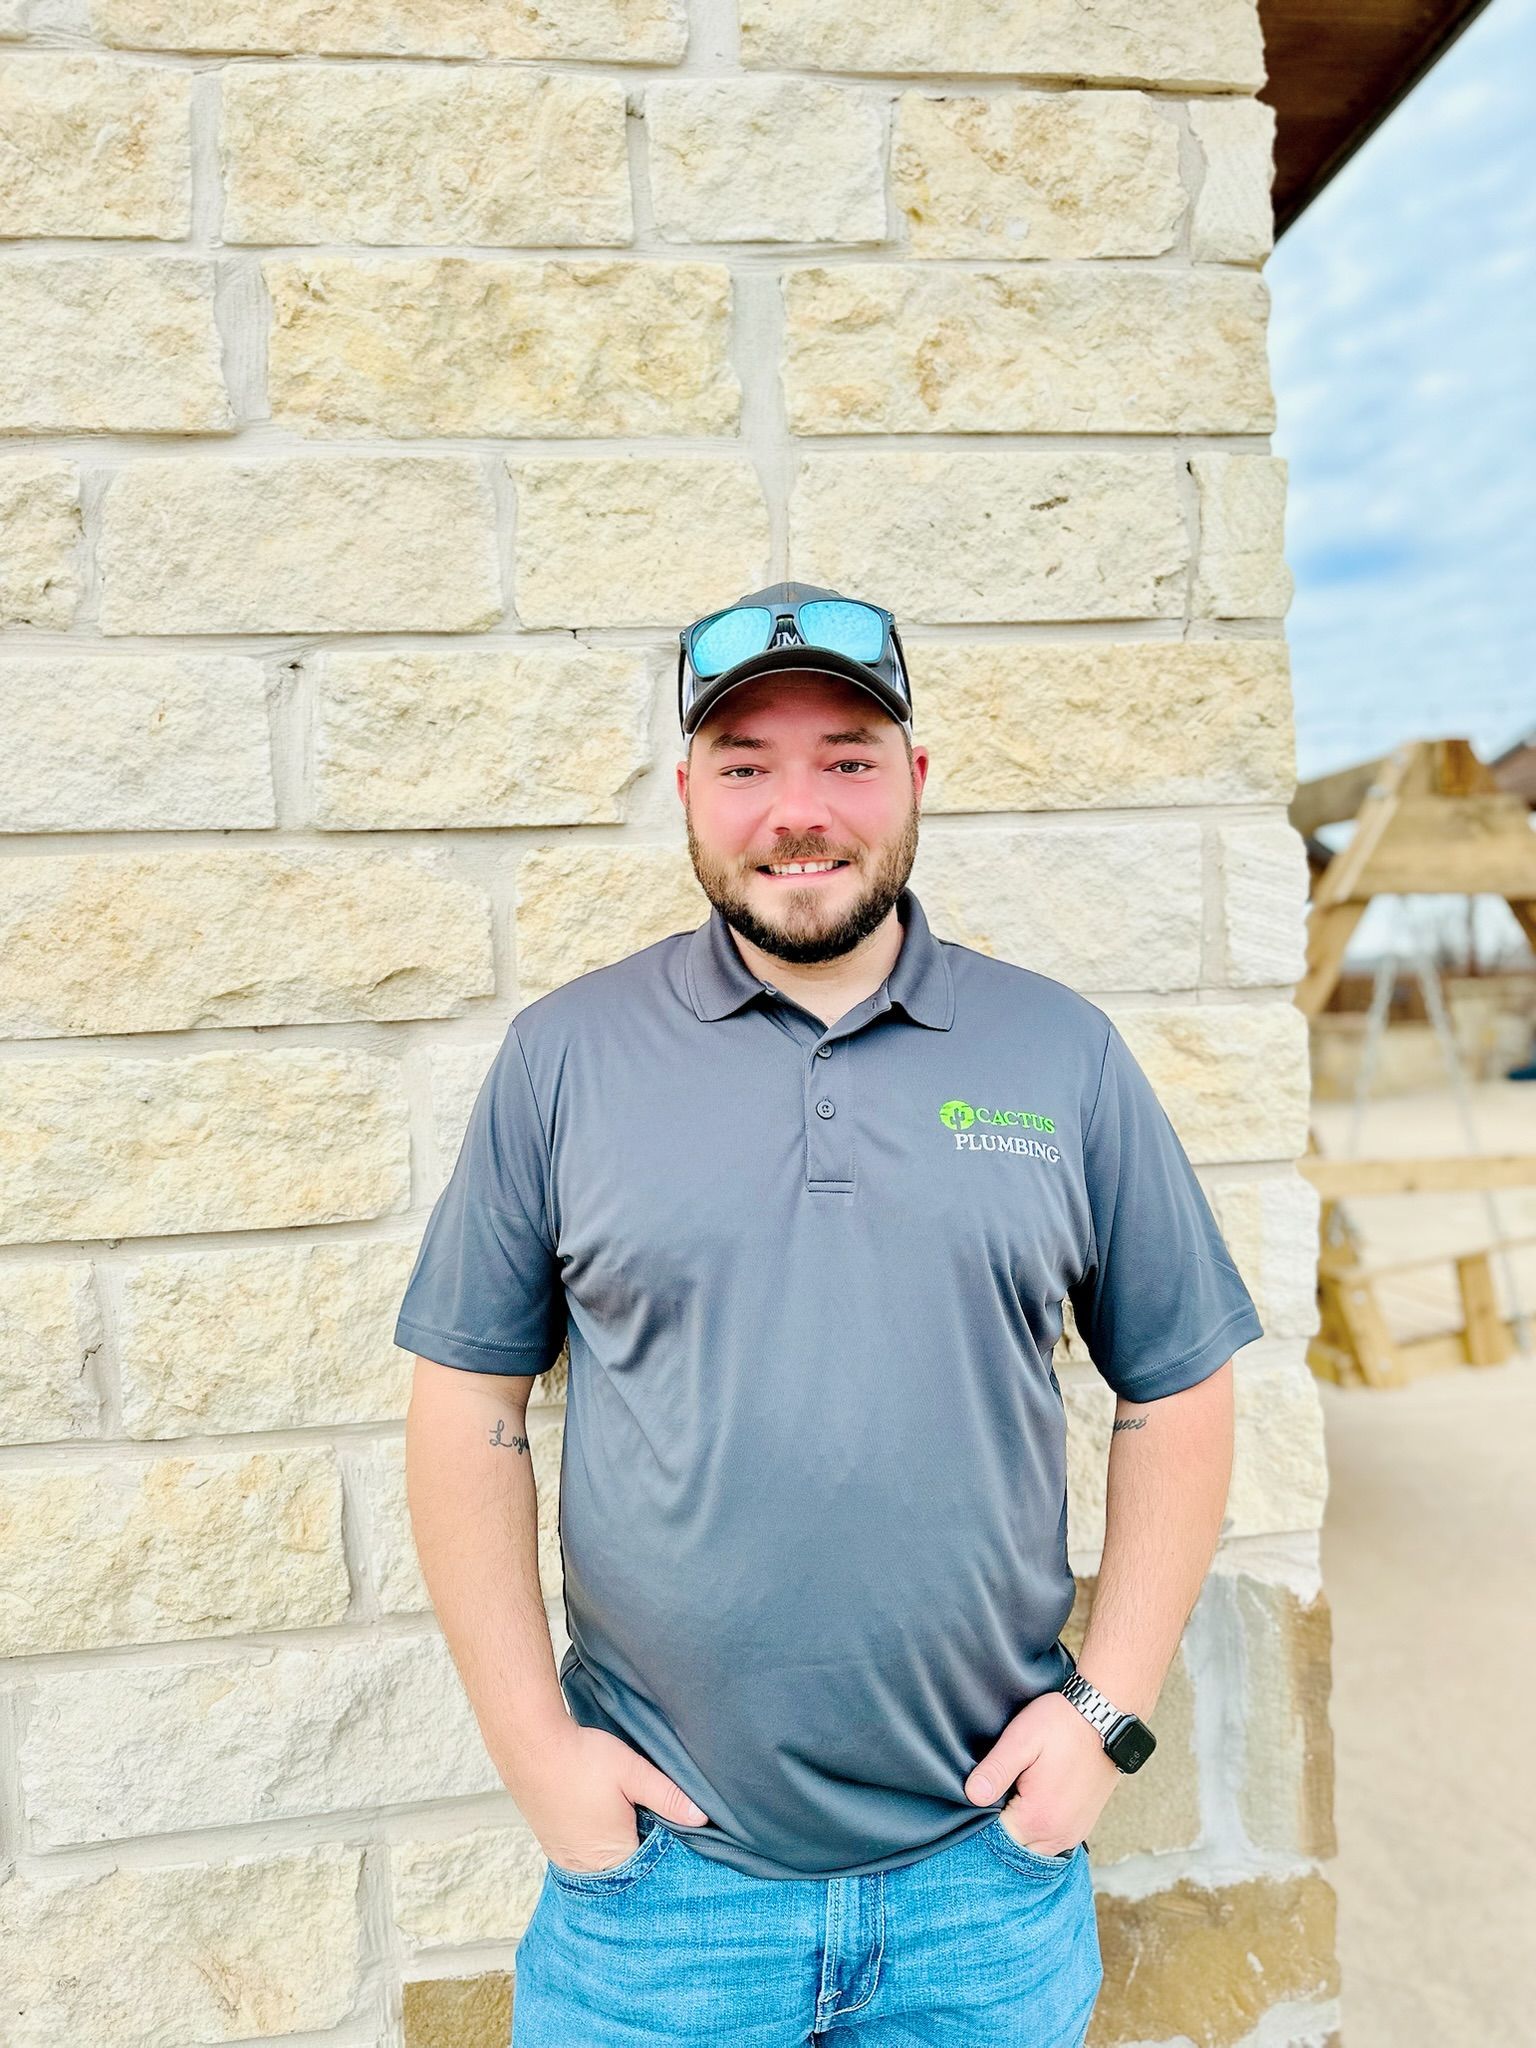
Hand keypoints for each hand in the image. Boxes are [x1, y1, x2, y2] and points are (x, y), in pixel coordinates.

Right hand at [521, 1724, 709, 1873]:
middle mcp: (587, 1867)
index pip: (649, 1865)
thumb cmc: (582, 1758)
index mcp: (613, 1855)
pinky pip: (581, 1854)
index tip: (666, 1826)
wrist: (530, 1746)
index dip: (661, 1847)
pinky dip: (593, 1840)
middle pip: (625, 1866)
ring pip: (602, 1862)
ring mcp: (566, 1858)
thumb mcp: (632, 1772)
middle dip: (638, 1846)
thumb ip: (667, 1796)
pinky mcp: (552, 1845)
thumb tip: (702, 1818)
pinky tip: (597, 1816)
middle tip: (643, 1816)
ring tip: (620, 1814)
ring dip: (614, 1843)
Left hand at [964, 1690, 1121, 1856]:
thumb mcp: (1022, 1739)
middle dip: (1000, 1830)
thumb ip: (996, 1770)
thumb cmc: (1062, 1723)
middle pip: (1015, 1849)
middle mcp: (1058, 1835)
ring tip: (1012, 1799)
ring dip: (1020, 1832)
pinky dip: (1038, 1832)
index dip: (981, 1821)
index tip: (980, 1798)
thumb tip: (972, 1795)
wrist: (1107, 1715)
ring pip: (1035, 1849)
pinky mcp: (1082, 1826)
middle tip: (994, 1797)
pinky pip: (1053, 1843)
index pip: (995, 1840)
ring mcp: (1073, 1833)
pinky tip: (1032, 1805)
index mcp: (1037, 1818)